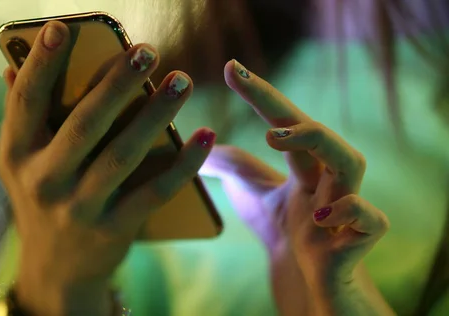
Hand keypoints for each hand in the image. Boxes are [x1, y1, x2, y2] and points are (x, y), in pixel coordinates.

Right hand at [0, 21, 214, 314]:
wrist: (56, 269)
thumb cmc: (42, 198)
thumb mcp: (22, 162)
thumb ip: (22, 115)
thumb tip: (13, 62)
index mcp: (16, 155)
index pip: (26, 101)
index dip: (43, 63)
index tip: (63, 27)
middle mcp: (43, 181)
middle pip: (84, 125)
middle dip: (117, 84)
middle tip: (148, 50)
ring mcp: (78, 208)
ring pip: (123, 155)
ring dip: (156, 115)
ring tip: (182, 81)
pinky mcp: (113, 229)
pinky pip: (154, 192)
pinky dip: (183, 163)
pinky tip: (205, 135)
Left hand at [200, 60, 389, 312]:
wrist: (306, 283)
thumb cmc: (282, 230)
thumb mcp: (247, 192)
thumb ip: (228, 165)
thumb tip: (198, 141)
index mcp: (303, 165)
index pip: (285, 122)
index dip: (260, 95)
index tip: (230, 68)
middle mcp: (326, 178)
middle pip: (320, 135)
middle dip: (286, 111)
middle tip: (250, 99)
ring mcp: (346, 207)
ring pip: (351, 163)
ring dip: (318, 144)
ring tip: (275, 137)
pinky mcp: (362, 238)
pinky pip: (371, 218)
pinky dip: (349, 211)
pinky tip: (318, 217)